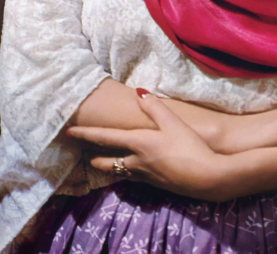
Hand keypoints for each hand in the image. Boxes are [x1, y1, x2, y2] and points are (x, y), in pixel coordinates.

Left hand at [67, 91, 226, 200]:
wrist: (207, 178)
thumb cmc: (190, 147)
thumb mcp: (173, 123)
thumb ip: (155, 107)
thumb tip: (138, 92)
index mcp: (139, 143)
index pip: (105, 138)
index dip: (86, 134)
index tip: (69, 132)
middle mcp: (137, 161)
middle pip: (107, 160)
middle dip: (92, 155)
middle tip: (80, 152)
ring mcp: (146, 175)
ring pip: (119, 171)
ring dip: (106, 166)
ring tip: (98, 162)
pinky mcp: (156, 184)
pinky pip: (132, 177)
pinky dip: (124, 172)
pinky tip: (129, 171)